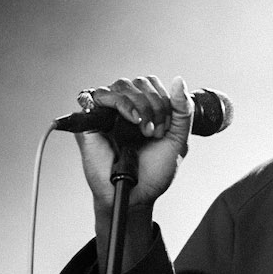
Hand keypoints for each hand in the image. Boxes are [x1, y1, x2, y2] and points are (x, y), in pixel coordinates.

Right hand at [73, 74, 191, 271]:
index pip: (151, 83)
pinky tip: (130, 119)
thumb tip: (178, 81)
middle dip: (153, 105)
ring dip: (139, 105)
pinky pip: (97, 96)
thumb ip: (183, 111)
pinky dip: (118, 102)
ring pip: (121, 85)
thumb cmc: (154, 171)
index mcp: (143, 108)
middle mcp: (124, 107)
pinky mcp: (89, 120)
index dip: (163, 100)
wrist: (137, 193)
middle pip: (138, 82)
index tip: (165, 129)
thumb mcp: (178, 140)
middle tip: (154, 132)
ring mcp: (106, 112)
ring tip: (143, 129)